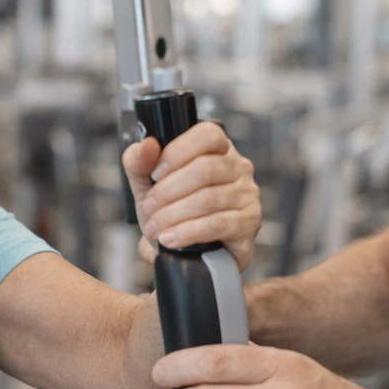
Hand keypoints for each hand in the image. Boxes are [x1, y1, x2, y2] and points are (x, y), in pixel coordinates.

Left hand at [122, 122, 260, 269]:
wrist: (186, 253)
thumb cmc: (172, 210)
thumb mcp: (147, 185)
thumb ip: (139, 162)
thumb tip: (146, 144)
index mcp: (218, 149)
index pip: (207, 135)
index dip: (176, 152)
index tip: (154, 174)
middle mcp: (239, 167)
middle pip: (204, 169)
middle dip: (167, 191)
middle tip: (149, 207)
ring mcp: (248, 195)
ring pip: (208, 199)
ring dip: (173, 215)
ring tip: (155, 227)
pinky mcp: (250, 223)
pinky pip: (218, 224)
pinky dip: (187, 232)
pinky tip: (171, 239)